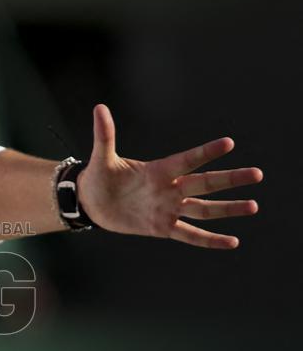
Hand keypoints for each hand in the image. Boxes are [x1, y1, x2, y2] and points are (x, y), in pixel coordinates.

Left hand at [76, 104, 262, 249]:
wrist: (92, 203)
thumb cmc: (99, 177)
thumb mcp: (102, 158)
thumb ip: (105, 135)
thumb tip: (100, 108)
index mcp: (159, 170)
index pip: (187, 160)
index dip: (205, 152)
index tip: (228, 143)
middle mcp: (169, 188)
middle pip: (205, 183)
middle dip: (230, 179)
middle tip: (257, 174)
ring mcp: (168, 209)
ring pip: (204, 209)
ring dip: (228, 209)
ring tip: (253, 205)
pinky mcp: (162, 227)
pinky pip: (190, 235)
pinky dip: (209, 240)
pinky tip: (231, 241)